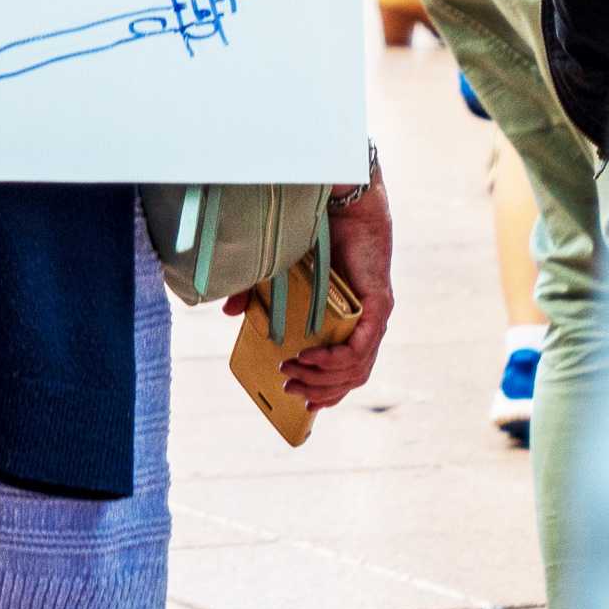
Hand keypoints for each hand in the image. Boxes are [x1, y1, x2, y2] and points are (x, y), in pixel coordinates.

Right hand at [217, 176, 394, 412]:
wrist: (344, 204)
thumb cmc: (318, 236)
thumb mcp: (278, 273)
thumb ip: (256, 294)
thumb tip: (230, 313)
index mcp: (347, 323)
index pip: (344, 372)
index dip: (325, 393)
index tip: (300, 404)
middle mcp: (366, 326)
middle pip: (349, 378)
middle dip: (317, 391)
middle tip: (287, 388)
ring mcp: (375, 319)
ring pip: (355, 369)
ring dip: (322, 378)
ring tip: (291, 372)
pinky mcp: (379, 307)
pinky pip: (360, 348)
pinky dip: (335, 359)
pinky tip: (309, 357)